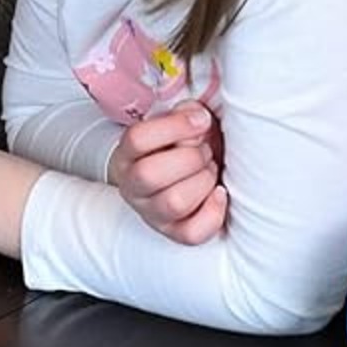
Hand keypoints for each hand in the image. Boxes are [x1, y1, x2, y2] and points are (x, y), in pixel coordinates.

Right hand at [107, 100, 227, 244]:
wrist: (173, 176)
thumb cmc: (178, 147)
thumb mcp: (176, 124)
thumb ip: (184, 114)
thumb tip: (197, 116)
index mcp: (127, 155)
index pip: (137, 139)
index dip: (175, 127)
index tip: (201, 120)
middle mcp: (132, 187)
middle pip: (150, 175)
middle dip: (190, 158)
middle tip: (205, 150)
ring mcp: (151, 213)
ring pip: (173, 203)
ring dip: (202, 181)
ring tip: (210, 170)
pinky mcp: (173, 233)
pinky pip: (191, 233)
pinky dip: (212, 212)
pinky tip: (219, 193)